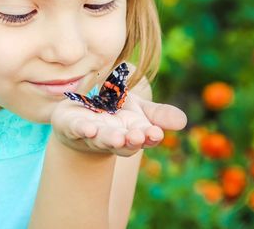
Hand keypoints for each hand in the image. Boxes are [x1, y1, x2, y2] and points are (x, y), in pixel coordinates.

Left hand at [50, 92, 186, 156]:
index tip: (155, 133)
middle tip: (136, 136)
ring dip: (108, 139)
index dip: (149, 137)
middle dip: (130, 141)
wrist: (80, 113)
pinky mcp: (71, 126)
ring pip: (100, 140)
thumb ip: (159, 114)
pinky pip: (76, 129)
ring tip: (116, 137)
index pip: (144, 138)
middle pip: (122, 145)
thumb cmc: (114, 112)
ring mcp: (91, 134)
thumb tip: (183, 121)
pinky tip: (88, 129)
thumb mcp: (139, 109)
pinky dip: (82, 129)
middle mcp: (112, 138)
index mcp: (131, 133)